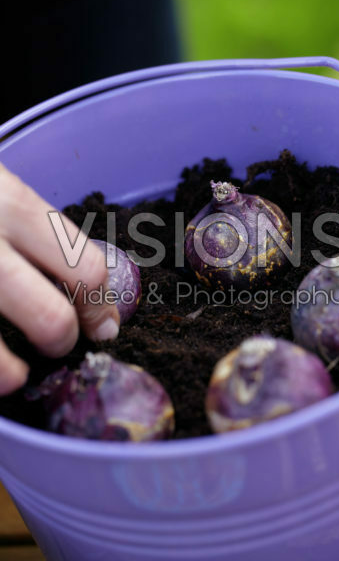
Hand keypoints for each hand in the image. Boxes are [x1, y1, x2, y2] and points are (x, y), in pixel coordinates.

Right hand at [0, 164, 119, 394]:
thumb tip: (92, 287)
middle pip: (51, 320)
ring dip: (12, 373)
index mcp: (11, 205)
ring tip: (17, 373)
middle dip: (62, 340)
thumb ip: (38, 233)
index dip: (100, 307)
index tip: (102, 325)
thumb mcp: (1, 192)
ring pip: (0, 360)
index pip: (84, 271)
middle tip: (59, 342)